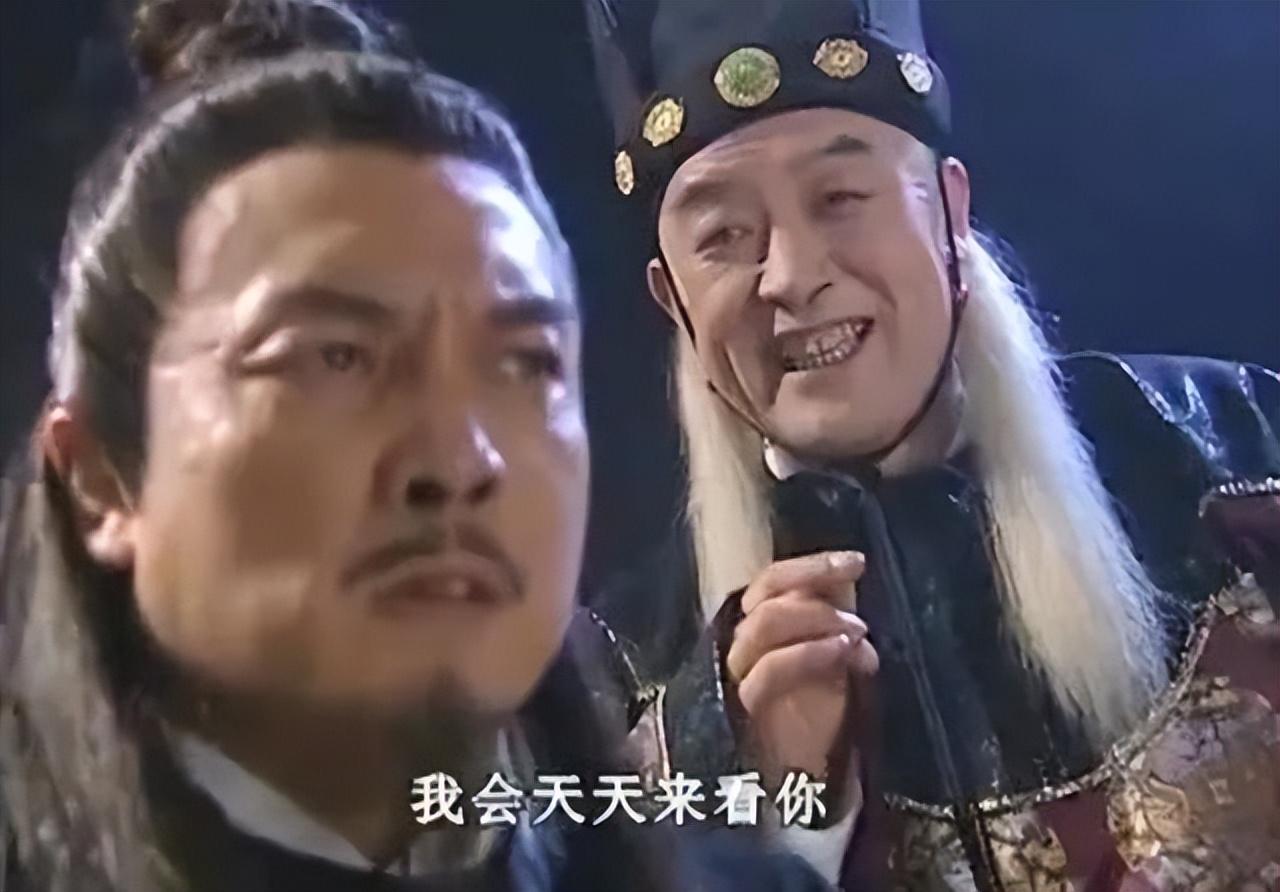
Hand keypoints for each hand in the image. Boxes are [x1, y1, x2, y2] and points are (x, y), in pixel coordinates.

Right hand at [725, 551, 877, 815]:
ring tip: (856, 637)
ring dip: (817, 621)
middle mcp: (738, 644)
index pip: (770, 581)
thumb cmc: (812, 715)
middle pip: (765, 597)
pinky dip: (808, 654)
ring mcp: (737, 675)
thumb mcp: (828, 660)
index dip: (810, 566)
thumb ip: (832, 622)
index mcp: (756, 627)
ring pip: (763, 625)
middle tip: (858, 617)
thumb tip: (848, 581)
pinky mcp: (744, 709)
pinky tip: (844, 654)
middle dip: (815, 592)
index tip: (855, 561)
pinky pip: (768, 672)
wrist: (794, 784)